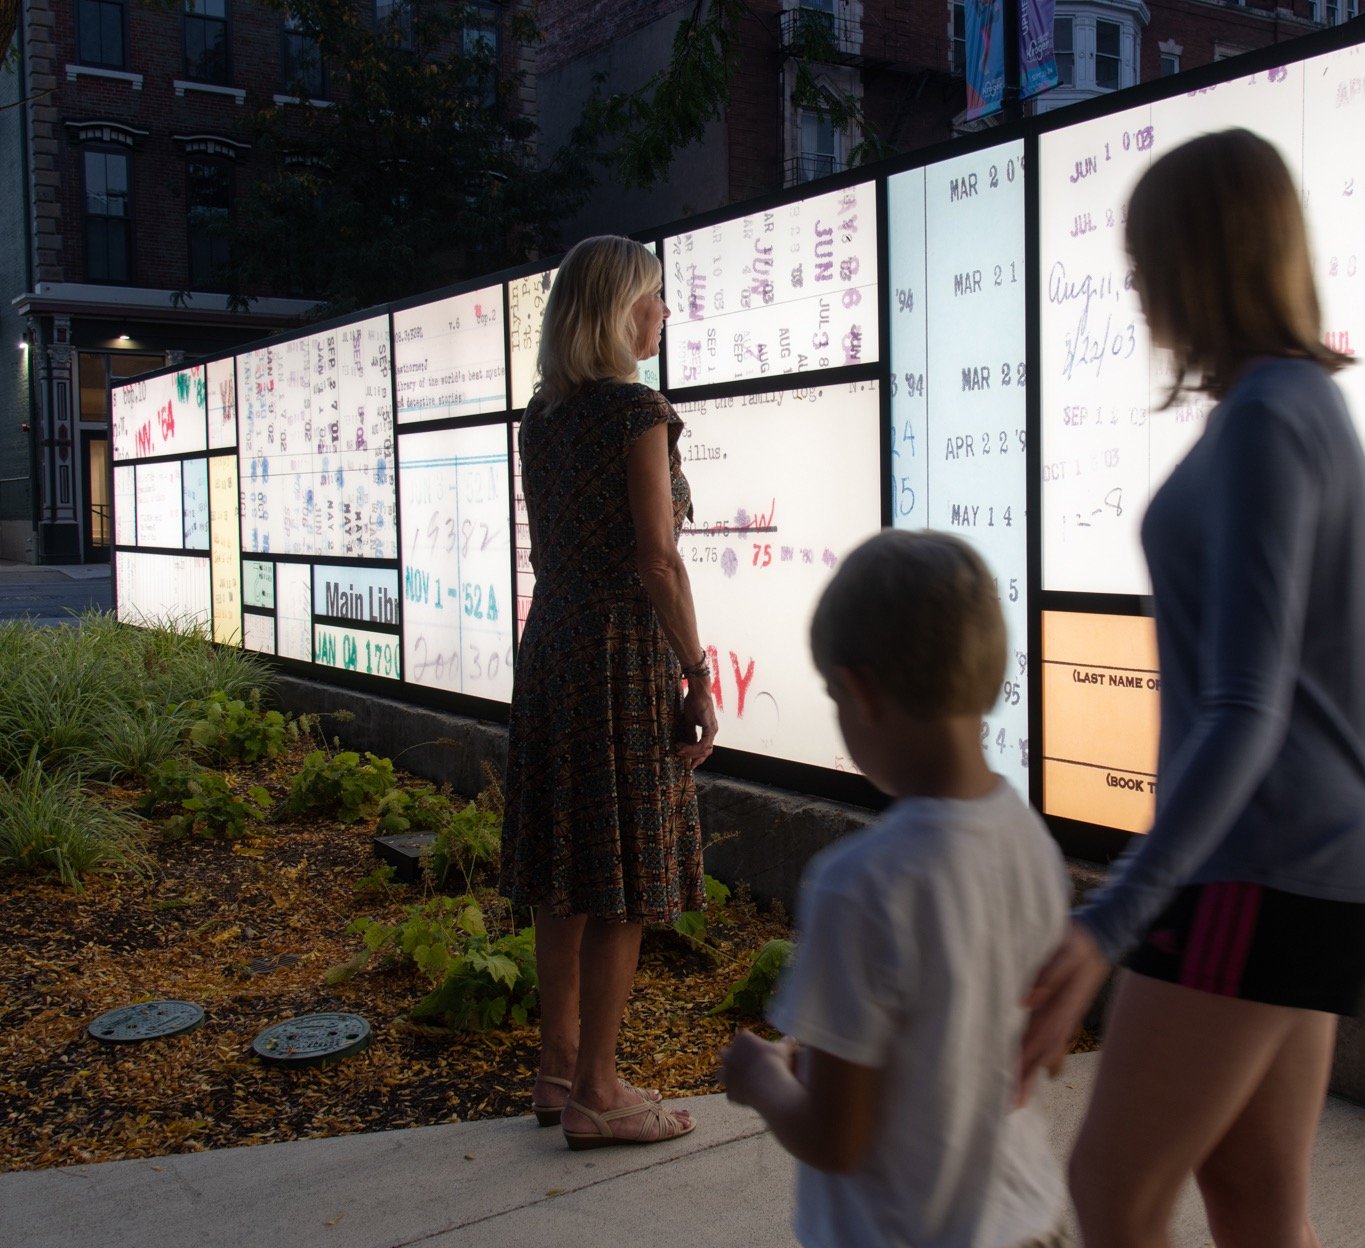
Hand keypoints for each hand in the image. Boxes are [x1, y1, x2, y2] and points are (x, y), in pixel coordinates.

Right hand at [675, 682, 717, 767]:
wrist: (697, 691)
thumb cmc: (693, 702)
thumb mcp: (689, 721)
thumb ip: (690, 733)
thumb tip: (687, 744)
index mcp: (709, 731)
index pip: (705, 748)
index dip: (696, 757)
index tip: (687, 762)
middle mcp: (713, 732)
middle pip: (706, 752)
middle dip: (693, 757)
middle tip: (680, 757)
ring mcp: (712, 730)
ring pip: (704, 750)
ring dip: (691, 752)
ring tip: (679, 751)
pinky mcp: (710, 728)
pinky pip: (703, 743)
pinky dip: (693, 747)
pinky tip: (683, 747)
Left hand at [719, 1030, 795, 1105]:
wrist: (768, 1085)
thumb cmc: (776, 1063)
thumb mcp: (784, 1050)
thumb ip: (786, 1043)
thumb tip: (792, 1039)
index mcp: (742, 1039)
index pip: (742, 1038)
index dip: (749, 1044)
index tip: (758, 1050)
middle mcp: (729, 1055)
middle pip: (725, 1052)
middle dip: (733, 1057)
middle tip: (745, 1063)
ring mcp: (727, 1074)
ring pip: (721, 1072)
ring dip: (729, 1076)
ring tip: (740, 1080)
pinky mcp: (729, 1092)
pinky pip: (731, 1094)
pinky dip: (738, 1095)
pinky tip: (748, 1097)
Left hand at [1017, 920, 1109, 1103]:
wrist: (1103, 938)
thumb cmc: (1079, 942)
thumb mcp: (1065, 951)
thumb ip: (1048, 974)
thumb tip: (1025, 1001)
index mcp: (1057, 1006)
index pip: (1033, 1041)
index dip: (1020, 1064)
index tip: (1008, 1087)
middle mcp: (1061, 1018)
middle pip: (1038, 1053)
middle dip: (1023, 1079)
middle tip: (1009, 1107)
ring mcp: (1065, 1018)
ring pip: (1045, 1050)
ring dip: (1031, 1072)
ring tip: (1018, 1098)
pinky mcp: (1066, 1013)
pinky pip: (1052, 1041)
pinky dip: (1042, 1058)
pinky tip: (1036, 1070)